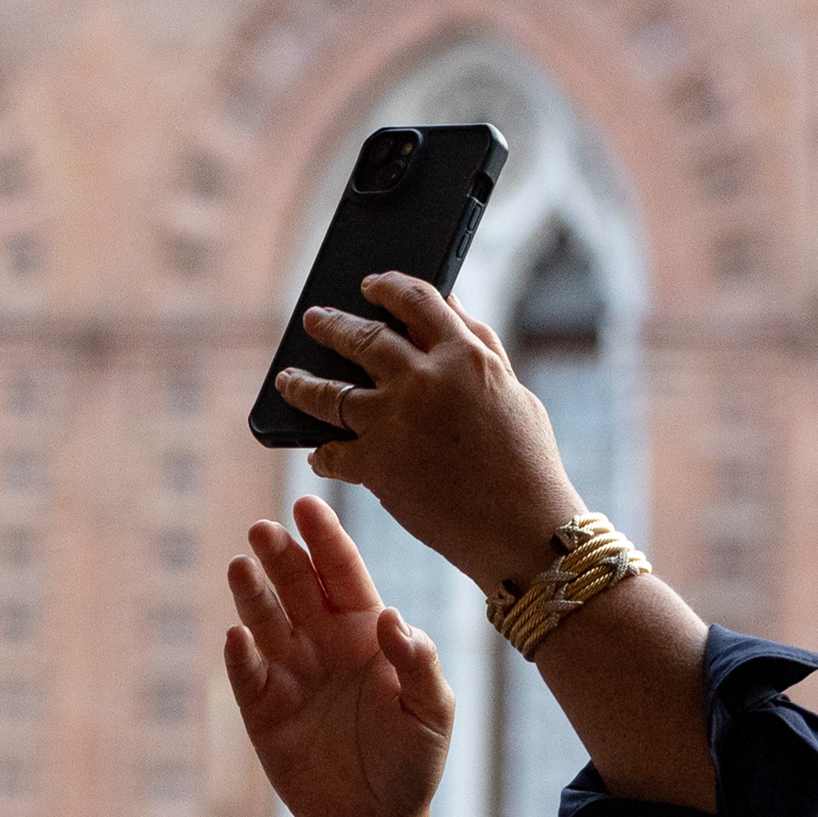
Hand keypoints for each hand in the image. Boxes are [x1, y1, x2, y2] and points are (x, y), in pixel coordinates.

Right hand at [224, 493, 451, 816]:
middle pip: (296, 587)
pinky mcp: (262, 710)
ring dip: (252, 594)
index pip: (342, 574)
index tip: (308, 506)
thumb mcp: (433, 712)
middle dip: (280, 556)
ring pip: (265, 621)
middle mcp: (322, 642)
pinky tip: (237, 637)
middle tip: (264, 530)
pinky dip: (241, 656)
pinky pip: (247, 676)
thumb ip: (420, 663)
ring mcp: (289, 673)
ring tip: (240, 566)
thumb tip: (389, 617)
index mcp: (364, 631)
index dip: (326, 540)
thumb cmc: (412, 761)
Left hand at [275, 276, 584, 595]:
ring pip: (331, 392)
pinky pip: (333, 453)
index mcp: (464, 355)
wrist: (524, 531)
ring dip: (303, 384)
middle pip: (364, 337)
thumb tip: (450, 304)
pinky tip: (318, 455)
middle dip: (332, 325)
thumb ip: (480, 346)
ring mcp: (395, 421)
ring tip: (287, 380)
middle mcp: (423, 379)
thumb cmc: (529, 464)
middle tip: (313, 320)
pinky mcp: (377, 465)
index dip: (387, 287)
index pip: (416, 299)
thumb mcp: (515, 392)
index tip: (370, 285)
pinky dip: (323, 455)